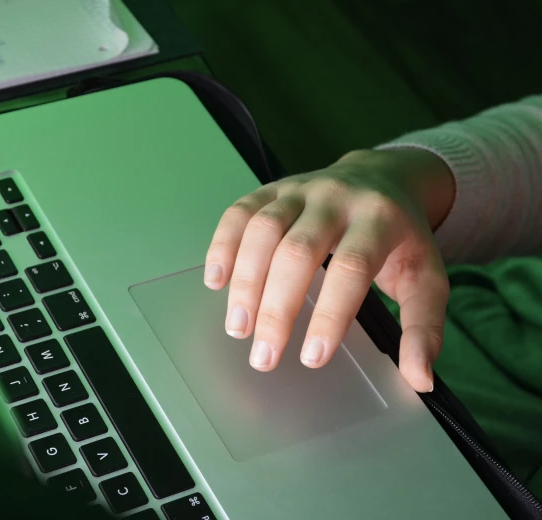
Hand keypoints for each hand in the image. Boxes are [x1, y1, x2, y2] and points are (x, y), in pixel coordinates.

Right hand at [204, 148, 454, 392]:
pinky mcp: (272, 189)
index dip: (329, 314)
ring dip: (245, 282)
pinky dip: (223, 246)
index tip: (312, 358)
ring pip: (263, 230)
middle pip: (298, 251)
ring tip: (238, 326)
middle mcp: (336, 198)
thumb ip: (423, 327)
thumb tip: (420, 379)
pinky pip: (240, 212)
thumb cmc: (401, 237)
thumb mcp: (426, 277)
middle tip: (263, 355)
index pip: (351, 268)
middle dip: (277, 308)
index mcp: (380, 219)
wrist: (384, 177)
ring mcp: (300, 189)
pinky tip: (216, 281)